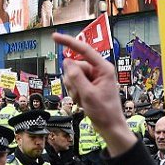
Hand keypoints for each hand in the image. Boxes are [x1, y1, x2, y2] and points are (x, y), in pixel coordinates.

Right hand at [52, 32, 135, 155]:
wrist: (110, 127)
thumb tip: (66, 61)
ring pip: (72, 77)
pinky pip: (74, 84)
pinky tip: (83, 103)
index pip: (83, 50)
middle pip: (74, 67)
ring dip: (74, 90)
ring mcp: (93, 78)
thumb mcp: (88, 94)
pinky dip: (75, 94)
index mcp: (103, 68)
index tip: (54, 37)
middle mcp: (98, 70)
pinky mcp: (89, 85)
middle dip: (72, 82)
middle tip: (81, 96)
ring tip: (83, 101)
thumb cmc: (104, 112)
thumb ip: (76, 77)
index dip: (68, 42)